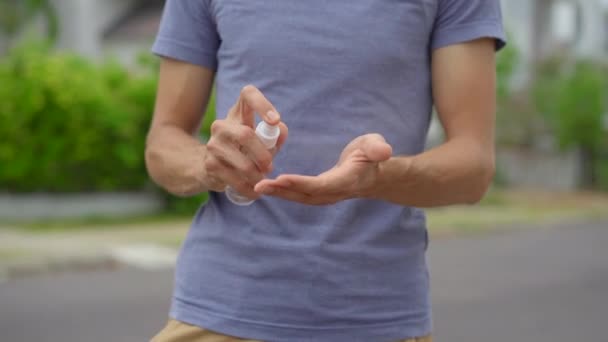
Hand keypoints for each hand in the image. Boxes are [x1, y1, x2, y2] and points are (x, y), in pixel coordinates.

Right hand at [204, 85, 287, 198]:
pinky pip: (234, 179)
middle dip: (263, 155)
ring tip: (262, 179)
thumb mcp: (261, 139)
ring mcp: (213, 144)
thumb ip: (276, 134)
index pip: (248, 94)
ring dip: (257, 174)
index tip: (274, 120)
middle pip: (245, 135)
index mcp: (238, 113)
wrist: (209, 166)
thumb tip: (280, 131)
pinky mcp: (210, 164)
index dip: (262, 104)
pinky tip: (254, 191)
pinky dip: (249, 188)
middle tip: (270, 167)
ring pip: (242, 161)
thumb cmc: (245, 150)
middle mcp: (222, 125)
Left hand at [255, 134, 391, 204]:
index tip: (281, 178)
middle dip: (281, 191)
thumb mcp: (377, 146)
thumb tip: (384, 151)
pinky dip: (282, 192)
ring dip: (279, 194)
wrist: (376, 175)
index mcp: (345, 180)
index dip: (300, 183)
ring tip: (258, 187)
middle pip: (304, 195)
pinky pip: (298, 195)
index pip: (320, 185)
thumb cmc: (373, 155)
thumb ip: (378, 149)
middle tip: (259, 186)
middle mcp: (334, 192)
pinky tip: (267, 187)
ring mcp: (326, 195)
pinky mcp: (319, 194)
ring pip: (299, 197)